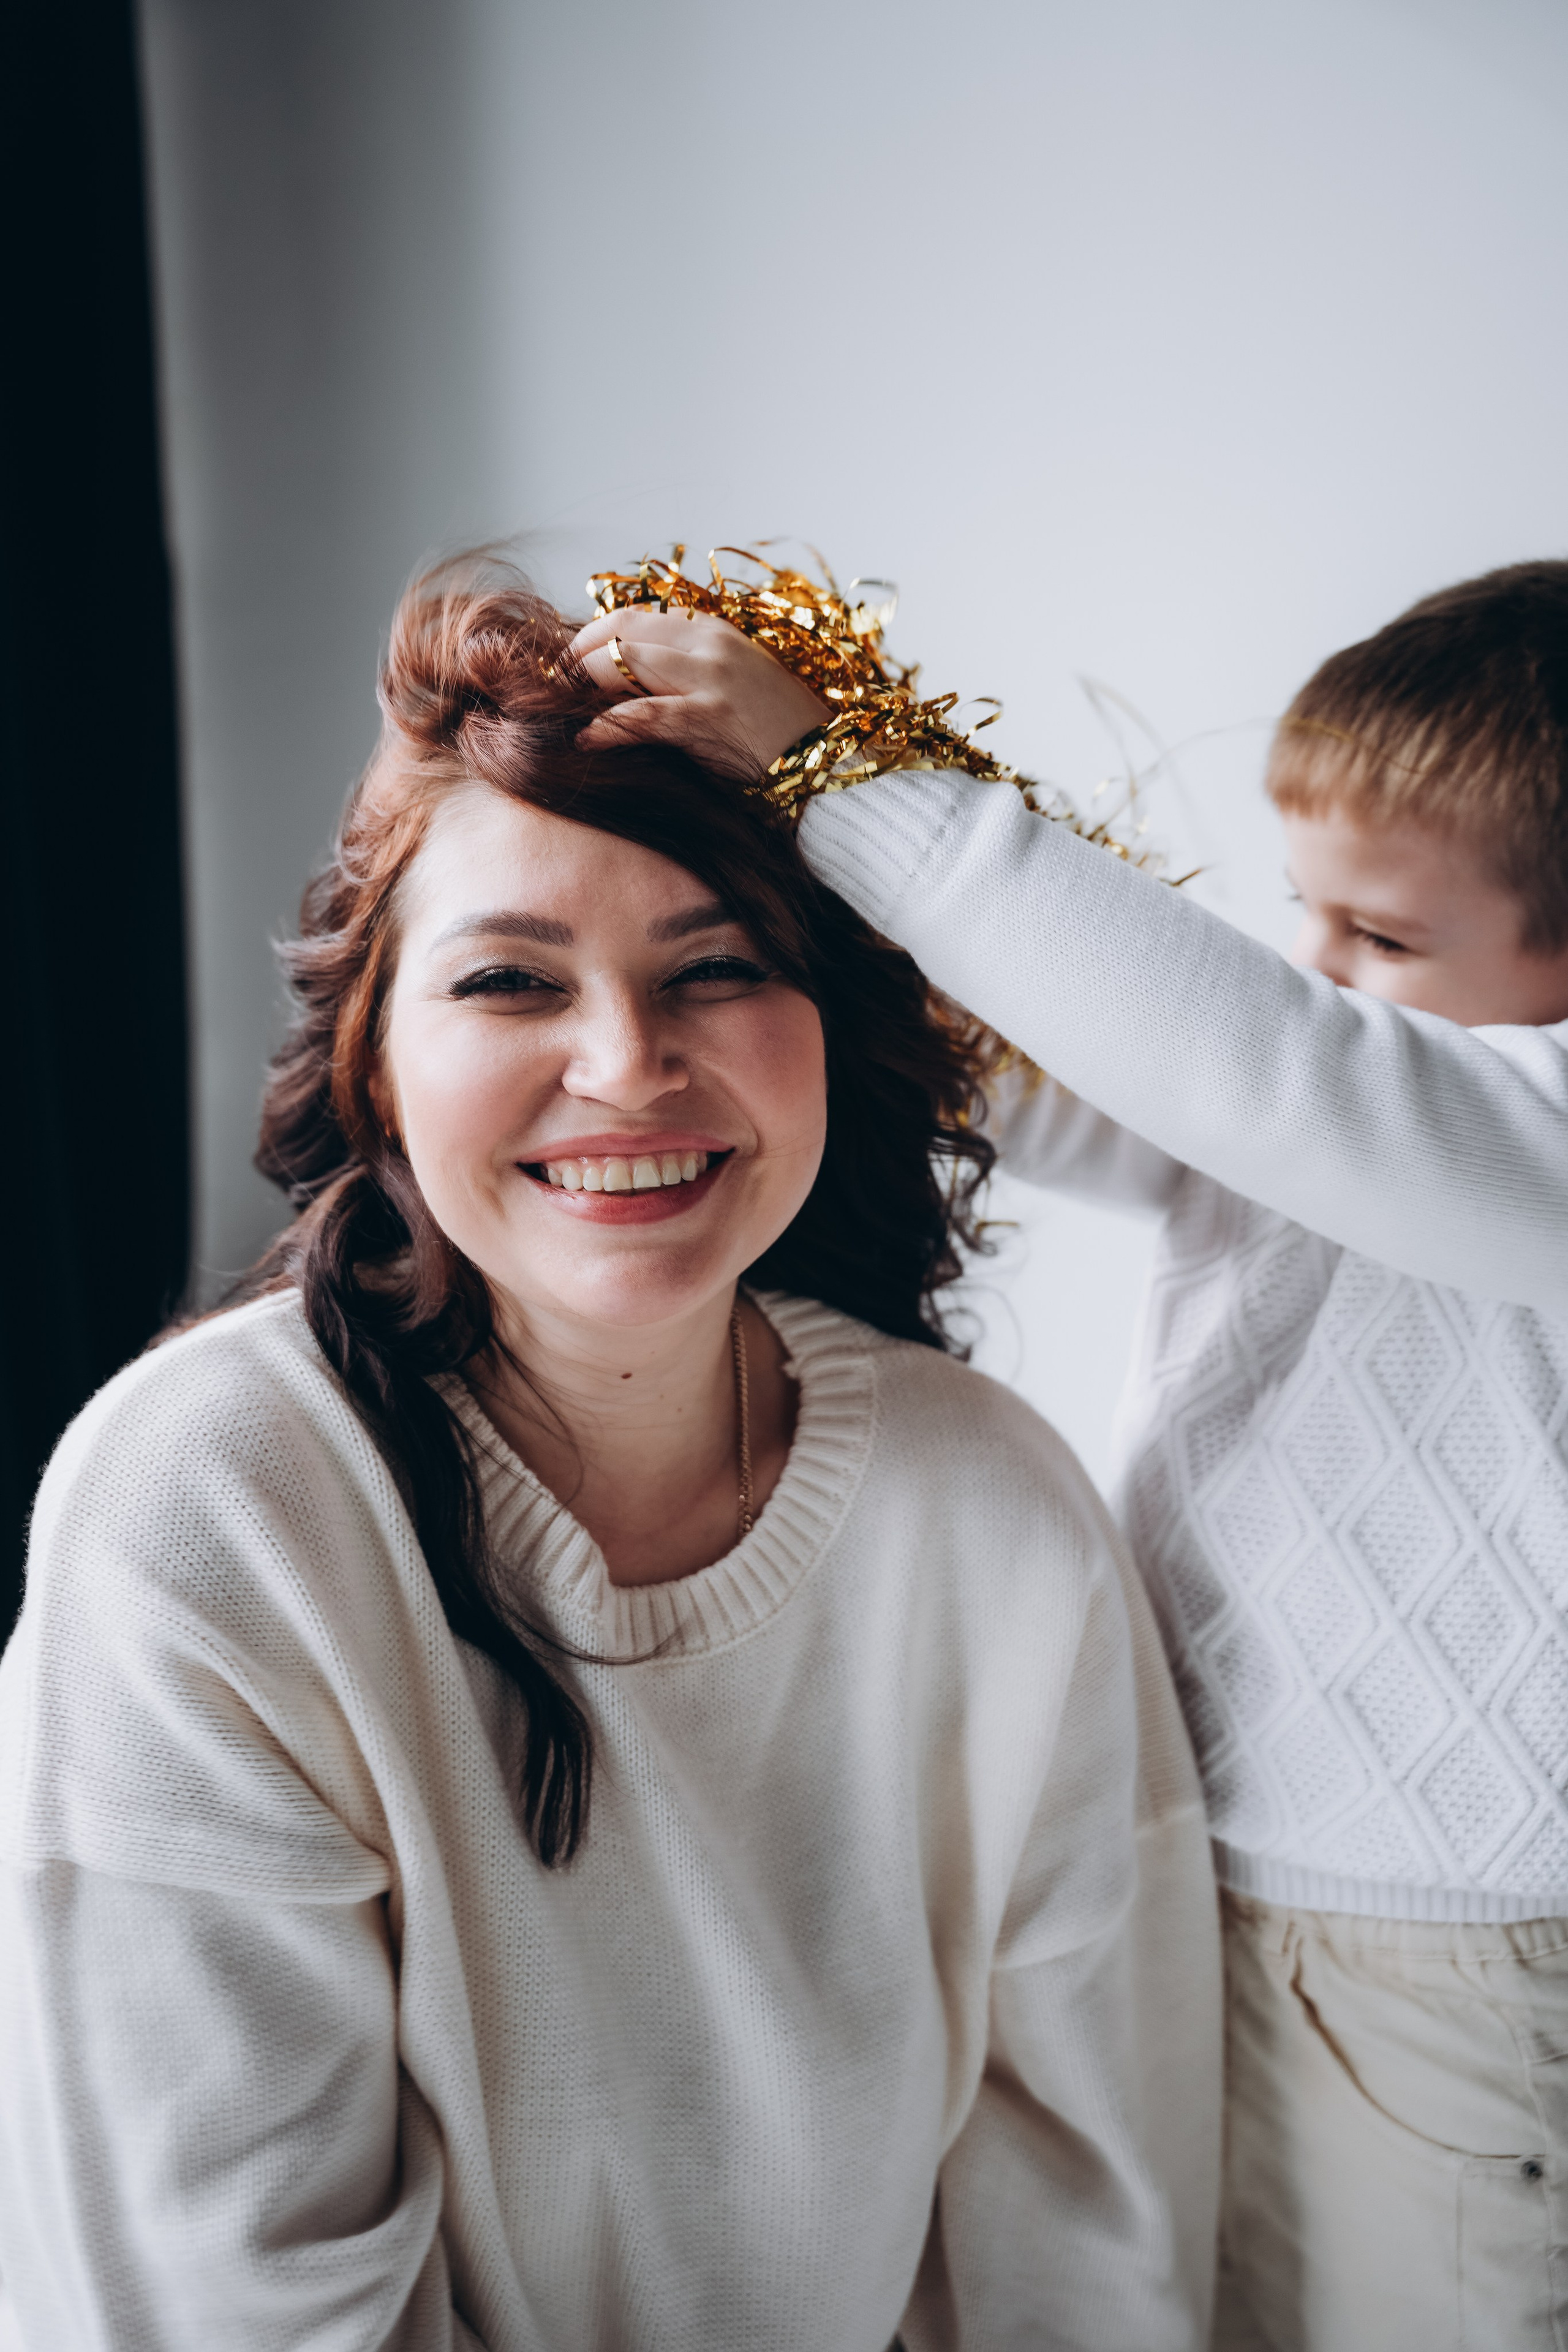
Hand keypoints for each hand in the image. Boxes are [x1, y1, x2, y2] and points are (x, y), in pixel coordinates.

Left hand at [568, 609, 829, 778]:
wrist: (832, 762)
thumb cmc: (780, 733)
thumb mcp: (734, 685)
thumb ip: (687, 673)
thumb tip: (629, 682)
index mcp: (713, 631)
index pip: (633, 616)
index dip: (591, 636)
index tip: (567, 663)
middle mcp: (709, 643)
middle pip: (618, 630)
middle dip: (575, 655)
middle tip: (549, 685)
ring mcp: (710, 677)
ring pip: (622, 661)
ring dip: (581, 683)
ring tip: (558, 706)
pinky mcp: (711, 717)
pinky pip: (644, 714)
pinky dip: (607, 726)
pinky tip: (586, 740)